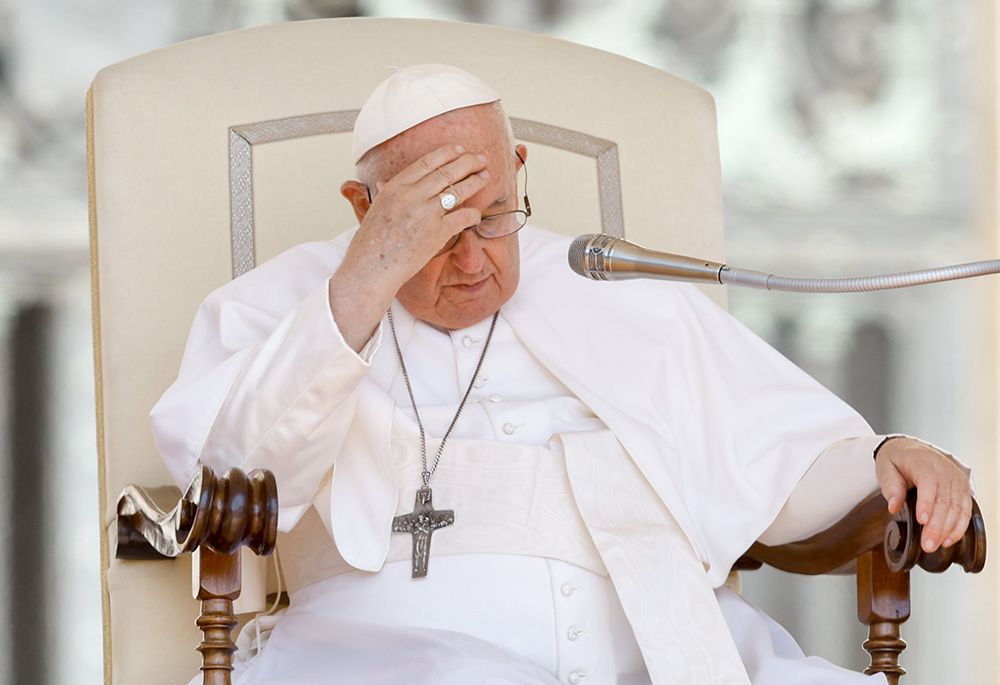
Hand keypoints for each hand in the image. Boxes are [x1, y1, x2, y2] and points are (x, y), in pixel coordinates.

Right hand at [349, 143, 489, 285]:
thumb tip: (383, 182)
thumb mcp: (374, 209)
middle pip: (446, 172)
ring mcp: (425, 214)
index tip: (459, 150)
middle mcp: (411, 196)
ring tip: (485, 176)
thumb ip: (385, 194)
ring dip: (475, 181)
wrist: (370, 268)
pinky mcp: (437, 233)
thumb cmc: (370, 243)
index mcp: (395, 187)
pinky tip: (477, 214)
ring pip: (458, 191)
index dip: (447, 154)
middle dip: (467, 163)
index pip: (427, 162)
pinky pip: (462, 217)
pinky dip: (473, 214)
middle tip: (480, 159)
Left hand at [875, 437, 971, 552]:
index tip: (921, 520)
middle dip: (936, 525)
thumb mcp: (885, 468)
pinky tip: (949, 539)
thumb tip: (893, 507)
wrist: (908, 448)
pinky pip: (965, 509)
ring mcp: (956, 478)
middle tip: (927, 544)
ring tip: (935, 545)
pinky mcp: (962, 487)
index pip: (928, 482)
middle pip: (944, 499)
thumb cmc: (896, 459)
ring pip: (957, 507)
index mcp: (922, 461)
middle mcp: (944, 469)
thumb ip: (890, 487)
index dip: (926, 502)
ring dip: (947, 529)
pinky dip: (958, 526)